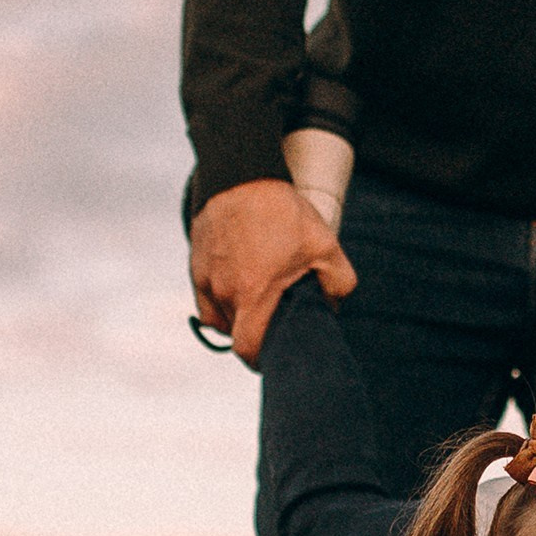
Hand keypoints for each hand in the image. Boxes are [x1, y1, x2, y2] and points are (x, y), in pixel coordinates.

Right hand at [189, 179, 357, 366]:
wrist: (240, 175)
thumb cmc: (282, 211)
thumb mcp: (325, 244)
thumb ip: (338, 283)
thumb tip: (334, 306)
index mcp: (254, 293)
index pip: (248, 348)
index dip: (260, 360)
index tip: (273, 355)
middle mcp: (225, 292)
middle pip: (236, 333)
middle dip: (255, 334)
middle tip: (276, 319)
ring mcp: (207, 280)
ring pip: (221, 317)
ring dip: (239, 317)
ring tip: (259, 297)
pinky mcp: (196, 266)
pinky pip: (207, 301)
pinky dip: (221, 304)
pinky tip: (238, 288)